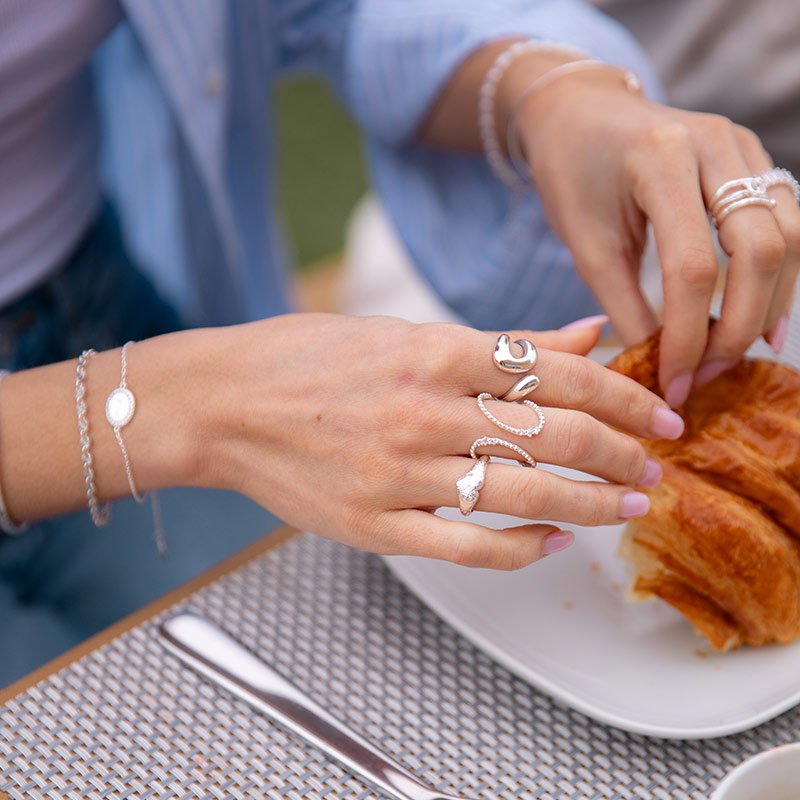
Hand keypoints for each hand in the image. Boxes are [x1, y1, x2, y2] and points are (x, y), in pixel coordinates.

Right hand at [191, 313, 683, 569]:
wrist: (223, 404)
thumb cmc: (305, 358)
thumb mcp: (401, 333)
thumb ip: (497, 344)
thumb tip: (577, 336)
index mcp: (430, 352)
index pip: (556, 372)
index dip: (622, 392)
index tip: (655, 410)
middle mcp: (422, 412)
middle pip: (555, 435)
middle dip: (622, 451)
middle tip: (655, 462)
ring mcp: (399, 474)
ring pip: (523, 496)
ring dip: (590, 504)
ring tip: (627, 505)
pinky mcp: (375, 525)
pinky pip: (467, 546)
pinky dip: (520, 550)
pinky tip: (552, 544)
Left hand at [510, 71, 799, 405]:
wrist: (578, 113)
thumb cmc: (571, 176)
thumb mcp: (585, 245)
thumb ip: (624, 306)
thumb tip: (661, 369)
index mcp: (661, 159)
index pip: (692, 267)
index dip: (689, 336)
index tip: (675, 382)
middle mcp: (715, 144)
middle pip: (760, 251)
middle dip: (739, 326)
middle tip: (707, 374)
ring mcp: (743, 145)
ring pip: (789, 237)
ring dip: (767, 306)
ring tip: (731, 354)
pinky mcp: (754, 157)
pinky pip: (787, 223)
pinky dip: (777, 277)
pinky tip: (758, 316)